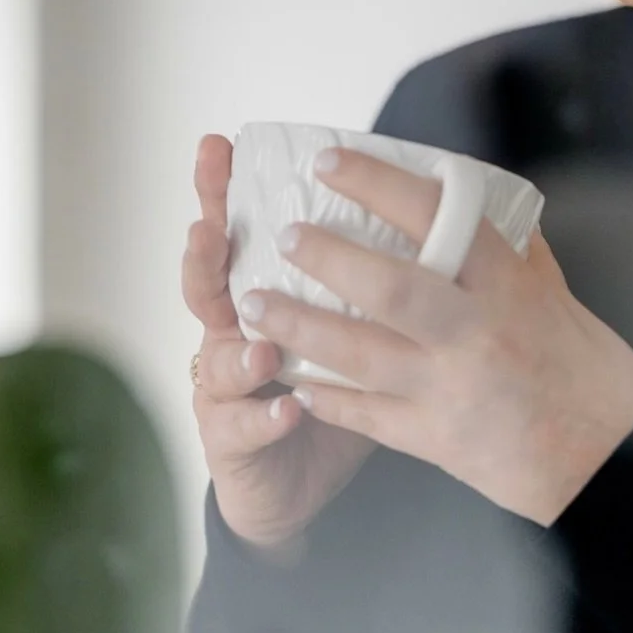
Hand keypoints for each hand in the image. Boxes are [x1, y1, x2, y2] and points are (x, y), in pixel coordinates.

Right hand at [183, 135, 376, 549]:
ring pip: (220, 358)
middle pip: (207, 284)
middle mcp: (232, 335)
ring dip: (240, 344)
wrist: (296, 484)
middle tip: (206, 229)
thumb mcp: (348, 326)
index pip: (237, 233)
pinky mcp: (234, 443)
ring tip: (258, 329)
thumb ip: (368, 274)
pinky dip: (267, 417)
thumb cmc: (330, 391)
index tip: (220, 148)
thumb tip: (428, 206)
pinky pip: (246, 428)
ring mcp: (226, 390)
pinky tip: (288, 408)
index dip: (224, 193)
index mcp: (260, 294)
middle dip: (204, 253)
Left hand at [236, 147, 632, 526]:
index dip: (377, 184)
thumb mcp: (559, 299)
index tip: (330, 162)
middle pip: (388, 287)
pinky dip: (327, 397)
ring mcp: (450, 390)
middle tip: (285, 236)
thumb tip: (482, 209)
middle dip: (327, 258)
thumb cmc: (588, 375)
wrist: (605, 461)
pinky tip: (295, 381)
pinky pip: (366, 415)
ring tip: (256, 304)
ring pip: (359, 354)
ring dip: (299, 327)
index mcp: (509, 288)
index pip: (437, 218)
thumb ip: (514, 256)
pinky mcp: (435, 441)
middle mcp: (476, 334)